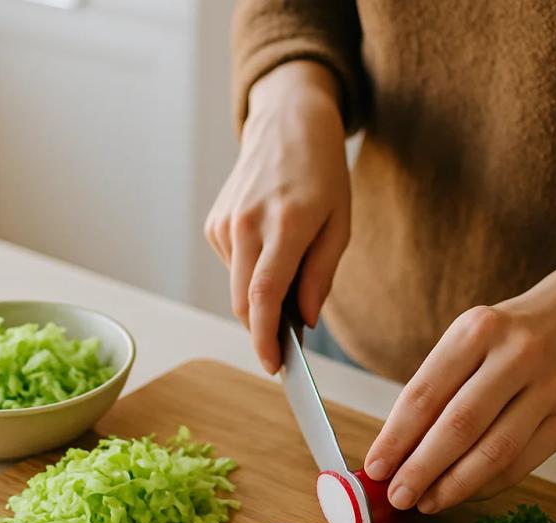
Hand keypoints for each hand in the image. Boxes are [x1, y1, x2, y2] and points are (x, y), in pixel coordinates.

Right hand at [204, 61, 350, 372]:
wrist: (287, 123)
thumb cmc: (323, 175)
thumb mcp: (340, 225)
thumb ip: (320, 276)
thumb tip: (303, 321)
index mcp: (285, 224)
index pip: (266, 296)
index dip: (266, 338)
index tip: (272, 366)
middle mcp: (247, 223)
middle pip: (244, 302)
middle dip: (262, 330)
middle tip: (285, 344)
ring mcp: (225, 223)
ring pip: (238, 288)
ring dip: (260, 299)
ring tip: (288, 277)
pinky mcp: (215, 223)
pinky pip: (232, 268)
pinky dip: (251, 275)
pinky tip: (269, 251)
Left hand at [364, 228, 555, 512]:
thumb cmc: (505, 338)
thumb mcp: (466, 341)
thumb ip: (434, 390)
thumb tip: (394, 451)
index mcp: (476, 331)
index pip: (425, 394)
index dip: (396, 437)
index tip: (375, 467)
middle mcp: (516, 356)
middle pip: (459, 426)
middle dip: (421, 469)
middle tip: (397, 496)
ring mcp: (549, 388)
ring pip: (494, 451)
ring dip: (454, 485)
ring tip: (426, 502)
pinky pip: (521, 463)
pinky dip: (486, 485)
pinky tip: (461, 492)